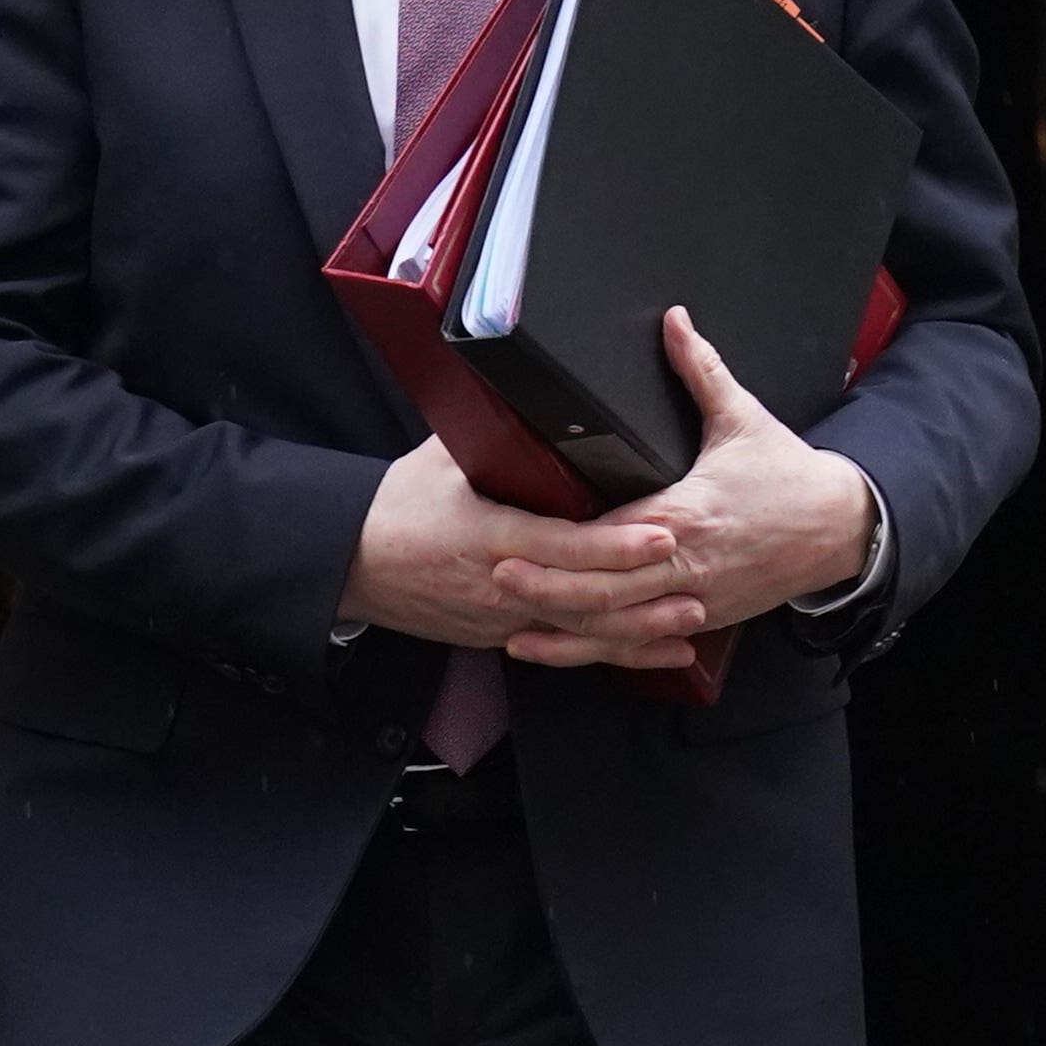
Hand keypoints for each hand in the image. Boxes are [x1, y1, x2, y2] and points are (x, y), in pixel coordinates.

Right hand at [336, 436, 709, 657]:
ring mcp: (501, 618)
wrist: (349, 562)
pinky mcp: (498, 636)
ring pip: (578, 635)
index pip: (566, 544)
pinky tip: (647, 652)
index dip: (618, 544)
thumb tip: (533, 393)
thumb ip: (496, 431)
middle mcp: (502, 584)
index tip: (663, 534)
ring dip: (636, 633)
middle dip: (644, 595)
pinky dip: (608, 652)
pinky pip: (562, 648)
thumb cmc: (396, 506)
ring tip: (687, 624)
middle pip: (583, 600)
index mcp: (491, 533)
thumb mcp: (445, 457)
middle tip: (696, 581)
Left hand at [502, 309, 875, 668]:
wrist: (840, 527)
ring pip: (620, 627)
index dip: (565, 542)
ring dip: (567, 632)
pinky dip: (602, 651)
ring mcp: (693, 599)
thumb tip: (673, 319)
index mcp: (687, 513)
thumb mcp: (742, 417)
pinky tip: (567, 650)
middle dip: (550, 588)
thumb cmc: (787, 474)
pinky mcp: (700, 617)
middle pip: (606, 590)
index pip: (615, 535)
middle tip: (497, 575)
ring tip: (515, 627)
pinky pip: (642, 642)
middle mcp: (685, 564)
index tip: (521, 535)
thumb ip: (699, 369)